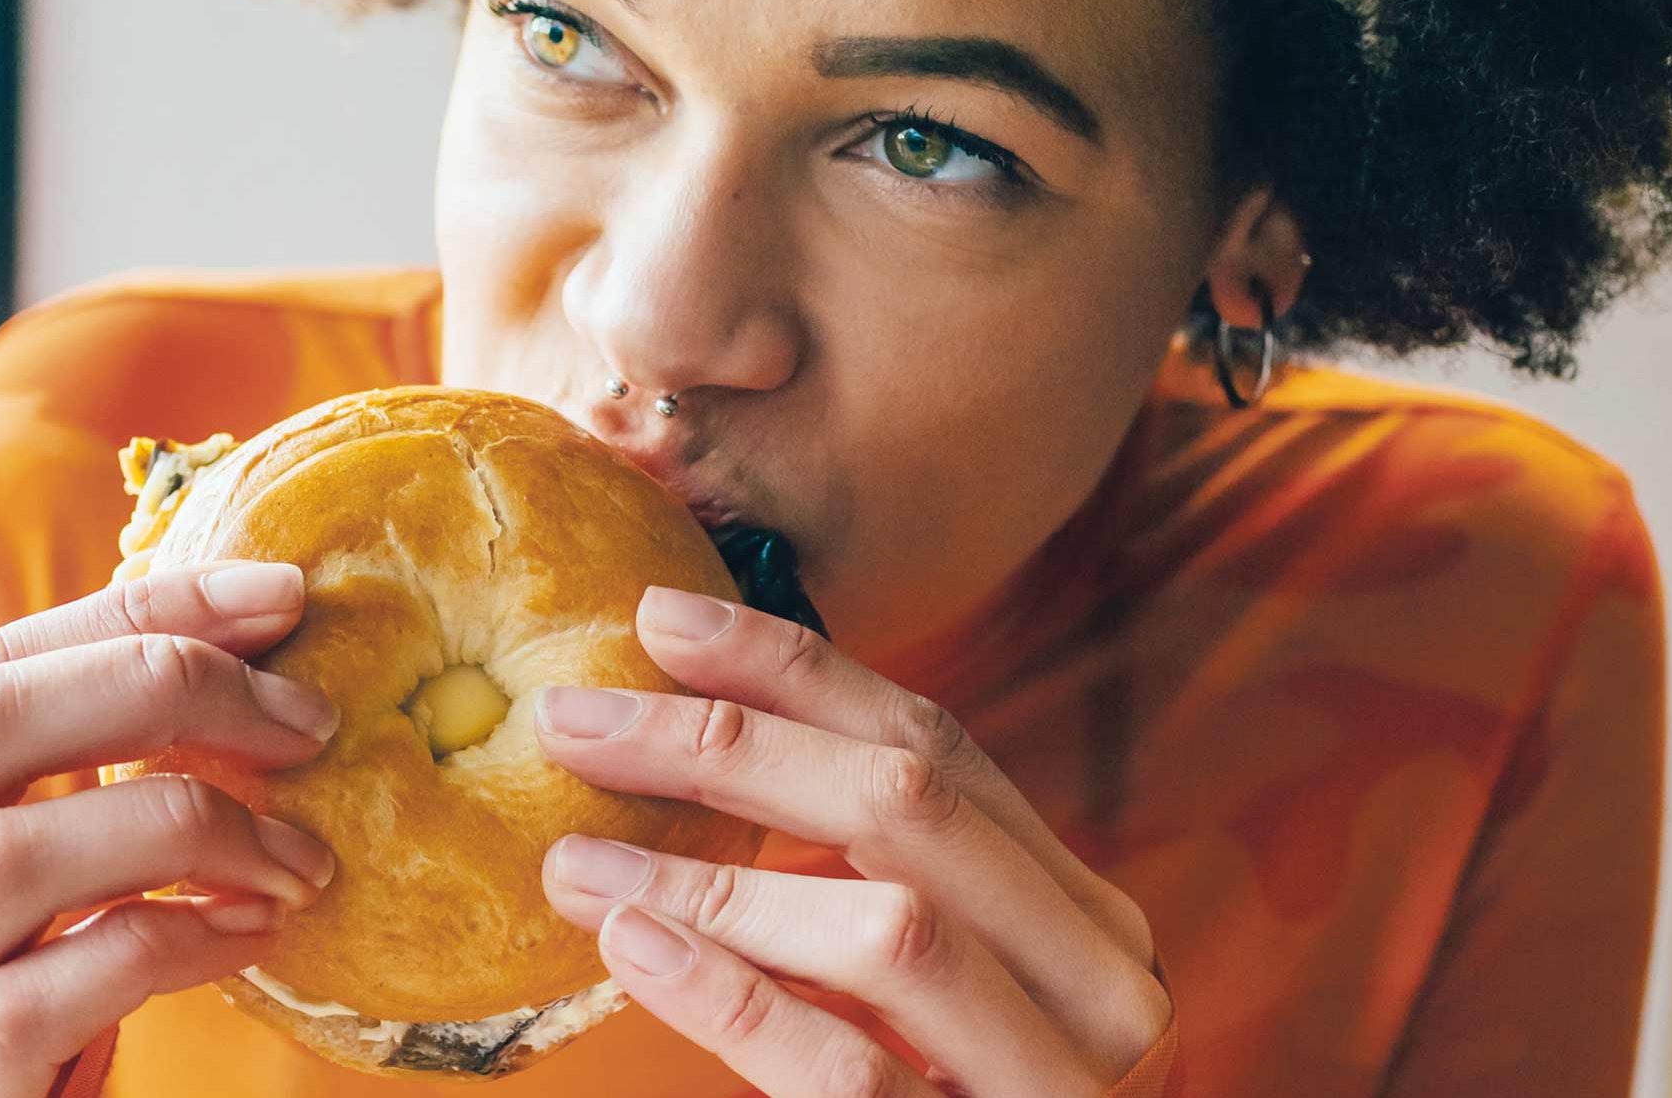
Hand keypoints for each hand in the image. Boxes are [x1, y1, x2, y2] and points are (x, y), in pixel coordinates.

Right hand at [0, 562, 339, 1097]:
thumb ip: (34, 832)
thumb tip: (214, 706)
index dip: (136, 614)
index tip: (277, 595)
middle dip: (166, 686)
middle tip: (308, 720)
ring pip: (8, 857)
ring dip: (191, 830)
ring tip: (301, 859)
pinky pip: (39, 997)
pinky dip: (165, 943)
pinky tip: (249, 935)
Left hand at [536, 588, 1169, 1096]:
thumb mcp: (950, 994)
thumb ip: (872, 890)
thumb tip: (701, 751)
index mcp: (1081, 915)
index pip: (940, 745)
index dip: (797, 671)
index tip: (663, 619)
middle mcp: (1098, 983)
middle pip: (911, 803)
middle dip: (733, 740)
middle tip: (577, 715)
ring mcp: (1056, 1084)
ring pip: (891, 927)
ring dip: (712, 870)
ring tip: (573, 851)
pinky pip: (849, 1067)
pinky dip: (733, 992)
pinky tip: (633, 941)